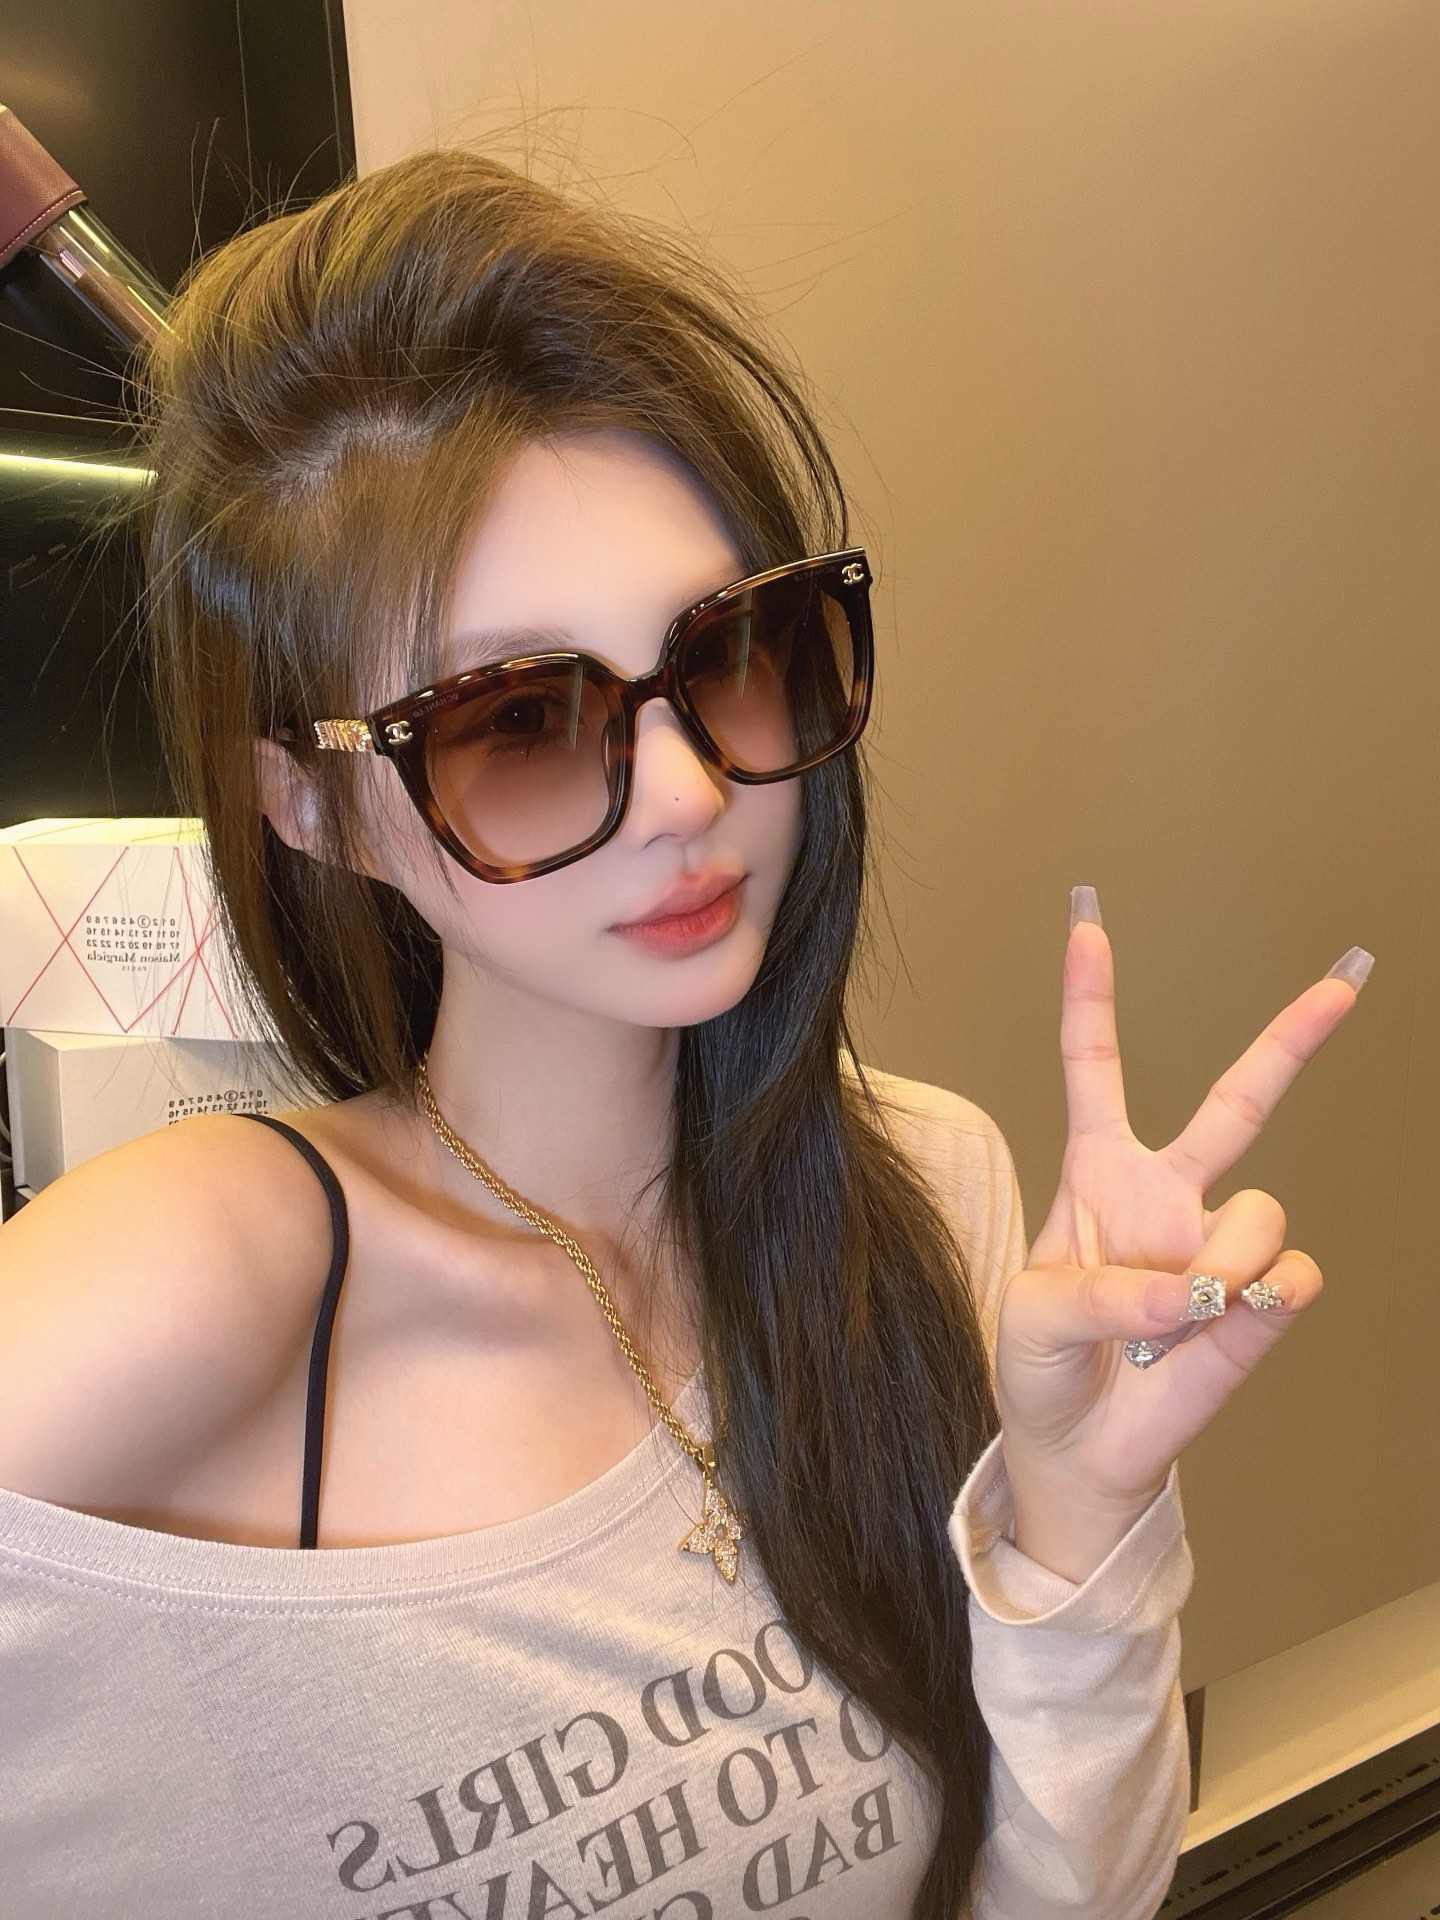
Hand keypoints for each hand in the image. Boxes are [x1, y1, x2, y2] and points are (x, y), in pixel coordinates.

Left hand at [994, 893, 1370, 1532]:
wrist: (1077, 1450)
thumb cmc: (1041, 1368)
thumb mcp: (1033, 1318)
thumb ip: (1102, 1293)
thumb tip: (1197, 1290)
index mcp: (1096, 1173)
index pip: (1095, 1066)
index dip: (1090, 996)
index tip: (1088, 922)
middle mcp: (1166, 1196)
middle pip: (1238, 1100)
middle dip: (1291, 1039)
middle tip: (1347, 981)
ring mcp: (1219, 1248)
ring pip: (1263, 1210)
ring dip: (1223, 1262)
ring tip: (1179, 1316)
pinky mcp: (1261, 1305)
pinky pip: (1293, 1274)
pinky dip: (1262, 1301)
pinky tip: (1224, 1325)